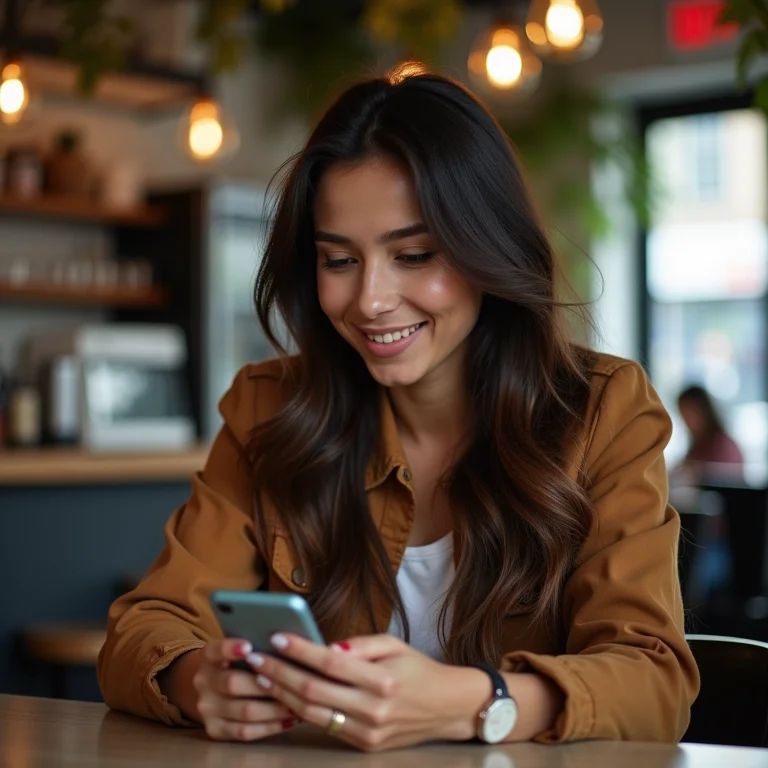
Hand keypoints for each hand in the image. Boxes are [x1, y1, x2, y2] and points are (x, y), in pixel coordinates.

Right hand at [193, 638, 298, 741]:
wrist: (211, 688)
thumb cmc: (237, 662)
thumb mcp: (237, 648)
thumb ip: (256, 645)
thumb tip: (288, 643)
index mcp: (208, 656)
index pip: (216, 650)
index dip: (231, 648)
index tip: (249, 645)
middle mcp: (203, 682)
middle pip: (234, 683)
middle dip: (267, 684)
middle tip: (295, 683)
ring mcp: (207, 708)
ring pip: (245, 711)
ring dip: (275, 709)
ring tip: (298, 704)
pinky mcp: (215, 729)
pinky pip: (245, 731)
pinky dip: (271, 727)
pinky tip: (289, 720)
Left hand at [245, 633, 488, 750]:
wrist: (446, 707)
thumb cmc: (418, 669)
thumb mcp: (394, 645)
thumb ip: (359, 644)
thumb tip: (324, 646)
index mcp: (383, 679)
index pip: (331, 662)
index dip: (300, 650)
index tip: (277, 636)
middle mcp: (374, 709)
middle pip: (313, 690)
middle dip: (279, 672)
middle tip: (255, 657)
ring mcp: (368, 732)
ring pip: (312, 713)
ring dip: (282, 694)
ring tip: (262, 676)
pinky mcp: (364, 746)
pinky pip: (325, 726)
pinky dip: (301, 710)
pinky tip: (285, 695)